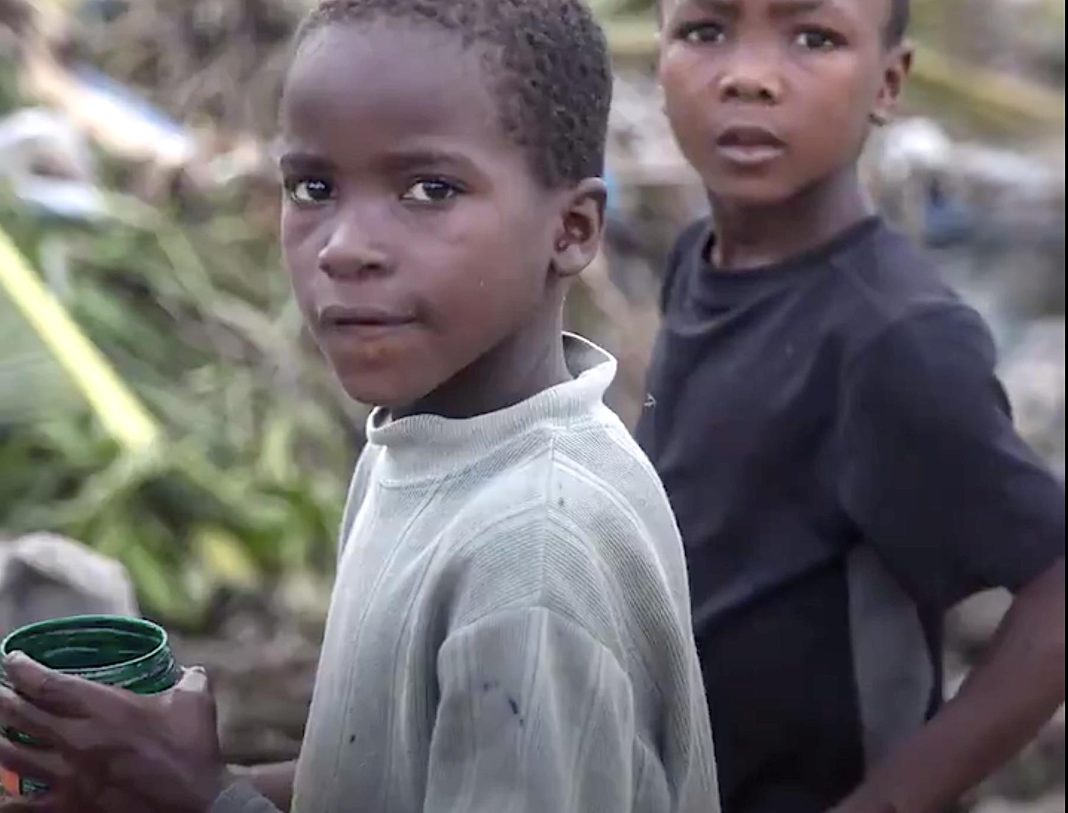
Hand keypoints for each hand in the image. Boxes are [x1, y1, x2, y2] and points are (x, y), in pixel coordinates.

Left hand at [0, 653, 229, 812]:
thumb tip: (190, 672)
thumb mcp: (196, 704)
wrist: (196, 807)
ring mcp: (68, 778)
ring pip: (11, 756)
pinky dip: (5, 798)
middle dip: (2, 698)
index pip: (49, 684)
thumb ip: (189, 681)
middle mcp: (78, 741)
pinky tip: (3, 792)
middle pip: (21, 715)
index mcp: (106, 710)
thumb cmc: (193, 753)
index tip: (12, 659)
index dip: (23, 669)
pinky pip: (19, 805)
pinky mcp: (68, 809)